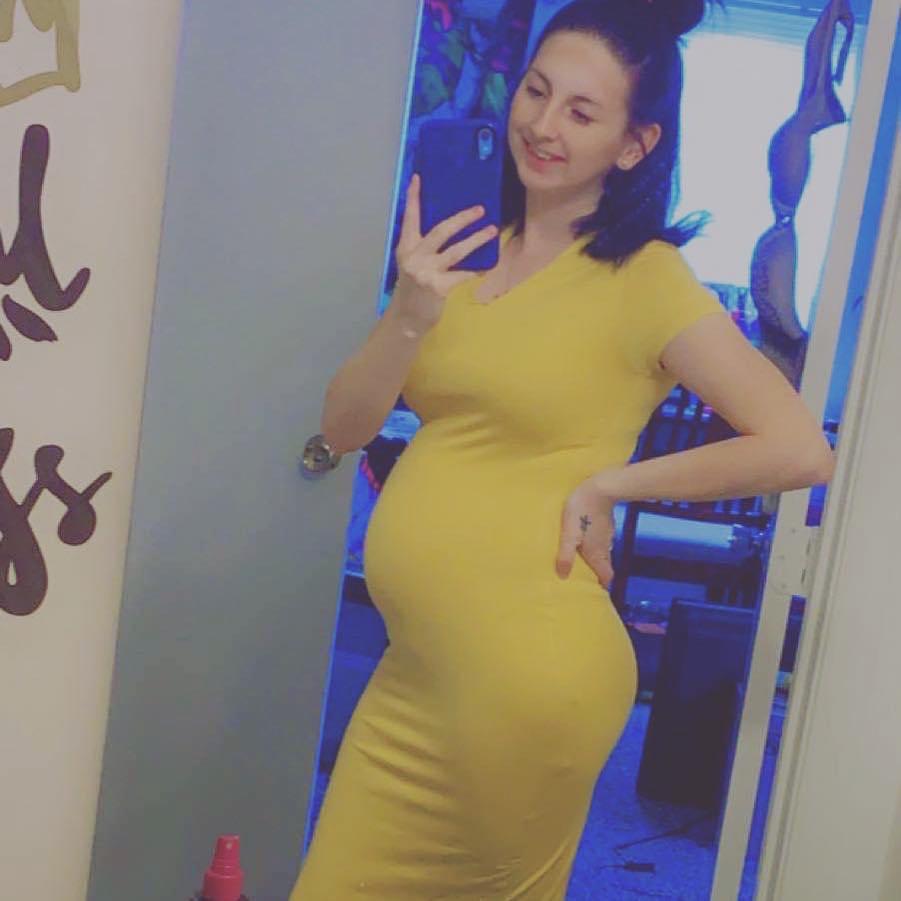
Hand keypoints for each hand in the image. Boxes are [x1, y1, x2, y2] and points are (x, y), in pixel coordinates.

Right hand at [391, 173, 497, 333]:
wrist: (407, 318)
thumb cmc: (413, 288)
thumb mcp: (412, 263)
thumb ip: (423, 247)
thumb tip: (448, 227)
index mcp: (405, 247)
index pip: (409, 217)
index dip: (413, 197)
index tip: (418, 178)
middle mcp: (414, 256)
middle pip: (441, 230)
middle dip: (462, 218)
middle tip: (480, 209)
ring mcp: (426, 271)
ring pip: (456, 251)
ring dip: (476, 240)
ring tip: (491, 230)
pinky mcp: (438, 287)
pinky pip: (463, 274)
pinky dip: (476, 269)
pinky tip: (487, 266)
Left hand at [556, 478, 616, 588]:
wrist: (599, 487)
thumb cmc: (581, 511)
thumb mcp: (569, 534)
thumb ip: (566, 555)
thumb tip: (563, 576)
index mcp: (597, 553)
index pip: (607, 577)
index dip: (602, 585)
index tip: (593, 590)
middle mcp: (605, 547)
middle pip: (604, 566)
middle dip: (595, 573)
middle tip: (581, 576)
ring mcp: (607, 535)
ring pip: (602, 552)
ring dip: (593, 557)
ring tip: (578, 558)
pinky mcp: (605, 523)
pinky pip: (600, 539)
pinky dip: (593, 543)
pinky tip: (583, 537)